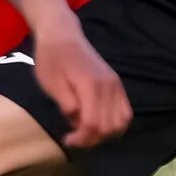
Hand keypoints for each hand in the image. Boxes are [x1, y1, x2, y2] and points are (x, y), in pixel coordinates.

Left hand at [35, 23, 131, 149]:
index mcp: (91, 86)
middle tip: (74, 138)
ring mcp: (116, 85)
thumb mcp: (51, 83)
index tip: (68, 140)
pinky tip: (97, 123)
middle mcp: (109, 86)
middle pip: (109, 127)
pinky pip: (125, 112)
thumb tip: (77, 122)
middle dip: (92, 138)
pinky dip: (114, 123)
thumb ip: (66, 104)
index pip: (94, 123)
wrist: (63, 36)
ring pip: (121, 122)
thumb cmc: (51, 58)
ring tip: (85, 131)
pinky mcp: (117, 84)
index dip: (82, 139)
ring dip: (105, 133)